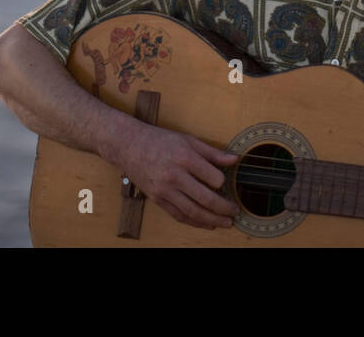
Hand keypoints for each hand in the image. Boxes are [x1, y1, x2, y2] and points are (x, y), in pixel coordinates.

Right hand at [115, 121, 240, 229]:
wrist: (128, 146)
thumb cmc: (159, 140)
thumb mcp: (188, 140)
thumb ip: (212, 152)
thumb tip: (235, 159)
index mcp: (185, 158)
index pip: (213, 178)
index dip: (223, 183)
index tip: (227, 183)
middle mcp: (174, 176)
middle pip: (205, 199)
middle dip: (224, 208)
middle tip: (235, 212)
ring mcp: (164, 190)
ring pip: (192, 211)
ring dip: (212, 220)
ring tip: (225, 222)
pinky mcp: (157, 199)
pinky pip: (178, 215)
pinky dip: (194, 222)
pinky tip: (206, 223)